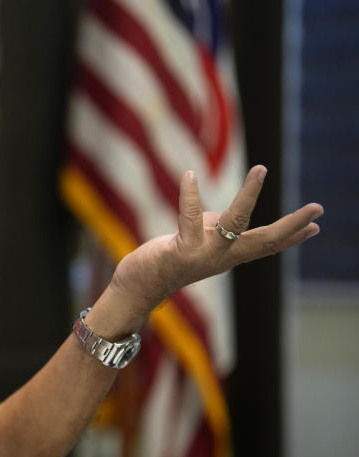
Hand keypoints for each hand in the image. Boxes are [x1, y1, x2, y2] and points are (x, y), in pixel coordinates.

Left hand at [110, 165, 322, 313]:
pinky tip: (190, 175)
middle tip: (319, 208)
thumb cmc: (164, 262)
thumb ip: (211, 228)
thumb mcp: (194, 243)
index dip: (291, 237)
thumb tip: (218, 216)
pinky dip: (190, 194)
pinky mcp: (182, 251)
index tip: (317, 226)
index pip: (266, 247)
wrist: (138, 287)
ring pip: (234, 223)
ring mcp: (204, 255)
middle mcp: (221, 258)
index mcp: (227, 256)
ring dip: (250, 195)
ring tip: (262, 169)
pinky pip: (190, 217)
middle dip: (292, 224)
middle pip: (265, 240)